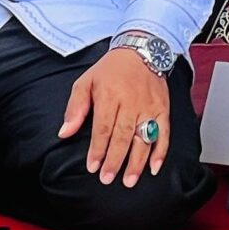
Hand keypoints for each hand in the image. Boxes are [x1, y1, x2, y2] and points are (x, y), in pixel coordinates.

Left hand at [57, 48, 171, 186]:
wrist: (141, 49)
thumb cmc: (111, 69)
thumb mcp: (86, 81)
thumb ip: (75, 108)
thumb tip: (65, 132)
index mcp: (110, 95)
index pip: (103, 128)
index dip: (98, 149)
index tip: (92, 166)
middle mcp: (131, 102)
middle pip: (123, 136)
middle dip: (115, 159)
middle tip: (107, 178)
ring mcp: (149, 106)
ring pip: (143, 138)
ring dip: (136, 162)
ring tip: (128, 180)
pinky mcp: (163, 108)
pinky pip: (164, 133)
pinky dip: (160, 151)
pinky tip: (154, 167)